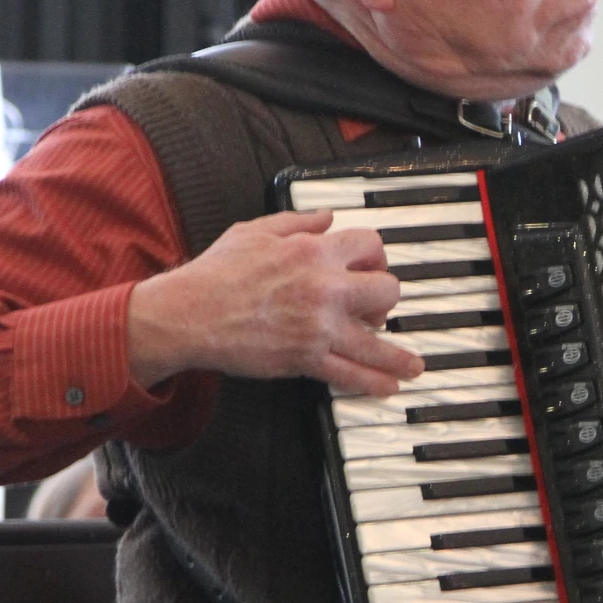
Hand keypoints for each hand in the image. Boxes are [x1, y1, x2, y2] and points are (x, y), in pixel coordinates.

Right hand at [128, 210, 424, 395]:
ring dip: (399, 357)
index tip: (371, 267)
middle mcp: (325, 288)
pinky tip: (388, 386)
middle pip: (387, 291)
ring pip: (377, 343)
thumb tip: (326, 216)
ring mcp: (319, 327)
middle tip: (377, 309)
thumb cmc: (217, 273)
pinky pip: (350, 374)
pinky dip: (374, 383)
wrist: (189, 314)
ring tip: (413, 366)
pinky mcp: (306, 358)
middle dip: (386, 300)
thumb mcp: (255, 231)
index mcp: (314, 251)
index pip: (371, 245)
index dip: (376, 256)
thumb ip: (297, 222)